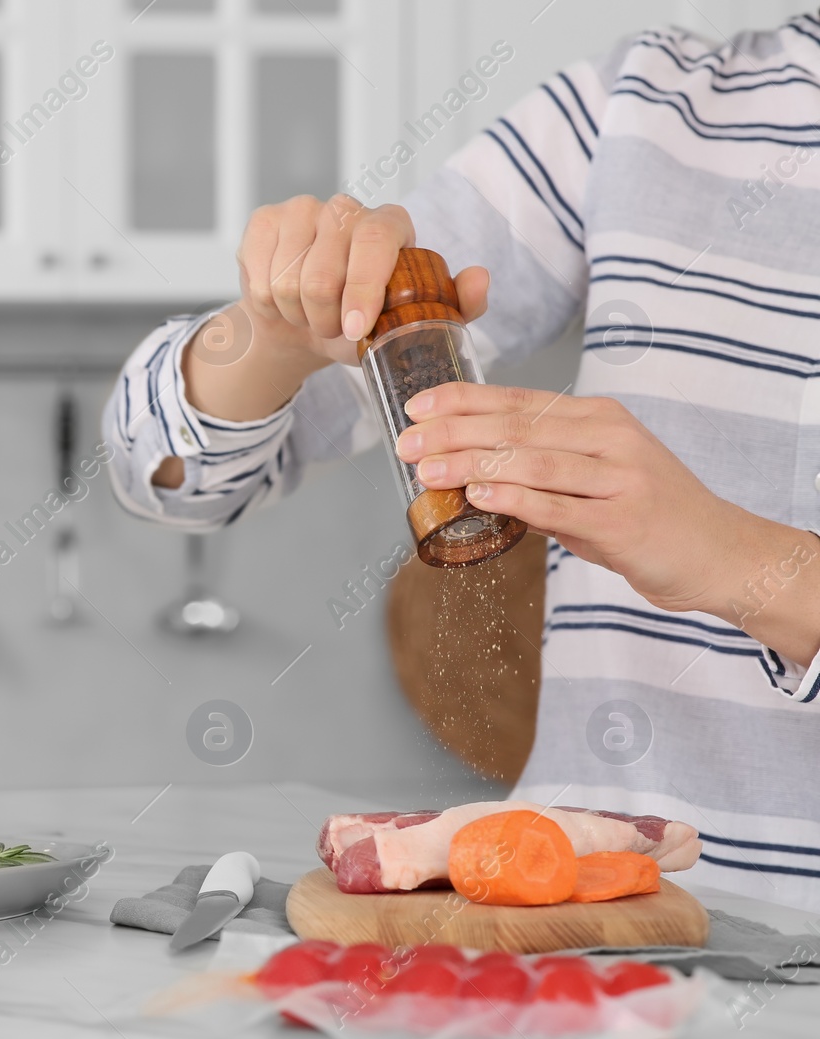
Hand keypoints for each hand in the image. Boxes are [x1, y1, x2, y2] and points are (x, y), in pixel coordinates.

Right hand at [158, 195, 487, 487]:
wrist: (305, 328)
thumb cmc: (363, 324)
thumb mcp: (412, 325)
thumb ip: (456, 306)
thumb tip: (478, 279)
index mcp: (389, 224)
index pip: (376, 242)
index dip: (362, 290)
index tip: (355, 330)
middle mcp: (346, 208)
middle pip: (323, 274)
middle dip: (323, 318)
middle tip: (332, 328)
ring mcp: (301, 209)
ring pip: (286, 281)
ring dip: (296, 314)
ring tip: (309, 315)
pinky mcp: (264, 221)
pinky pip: (258, 277)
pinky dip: (267, 304)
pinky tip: (281, 300)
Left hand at [397, 384, 816, 641]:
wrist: (719, 552)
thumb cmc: (648, 514)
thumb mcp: (593, 479)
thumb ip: (537, 474)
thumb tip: (469, 475)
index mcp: (598, 418)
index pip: (519, 401)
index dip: (463, 401)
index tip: (417, 407)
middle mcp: (610, 437)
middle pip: (517, 428)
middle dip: (453, 433)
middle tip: (405, 443)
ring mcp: (620, 477)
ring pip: (531, 462)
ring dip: (471, 464)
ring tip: (426, 470)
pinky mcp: (622, 520)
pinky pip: (557, 505)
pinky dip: (514, 498)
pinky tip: (477, 495)